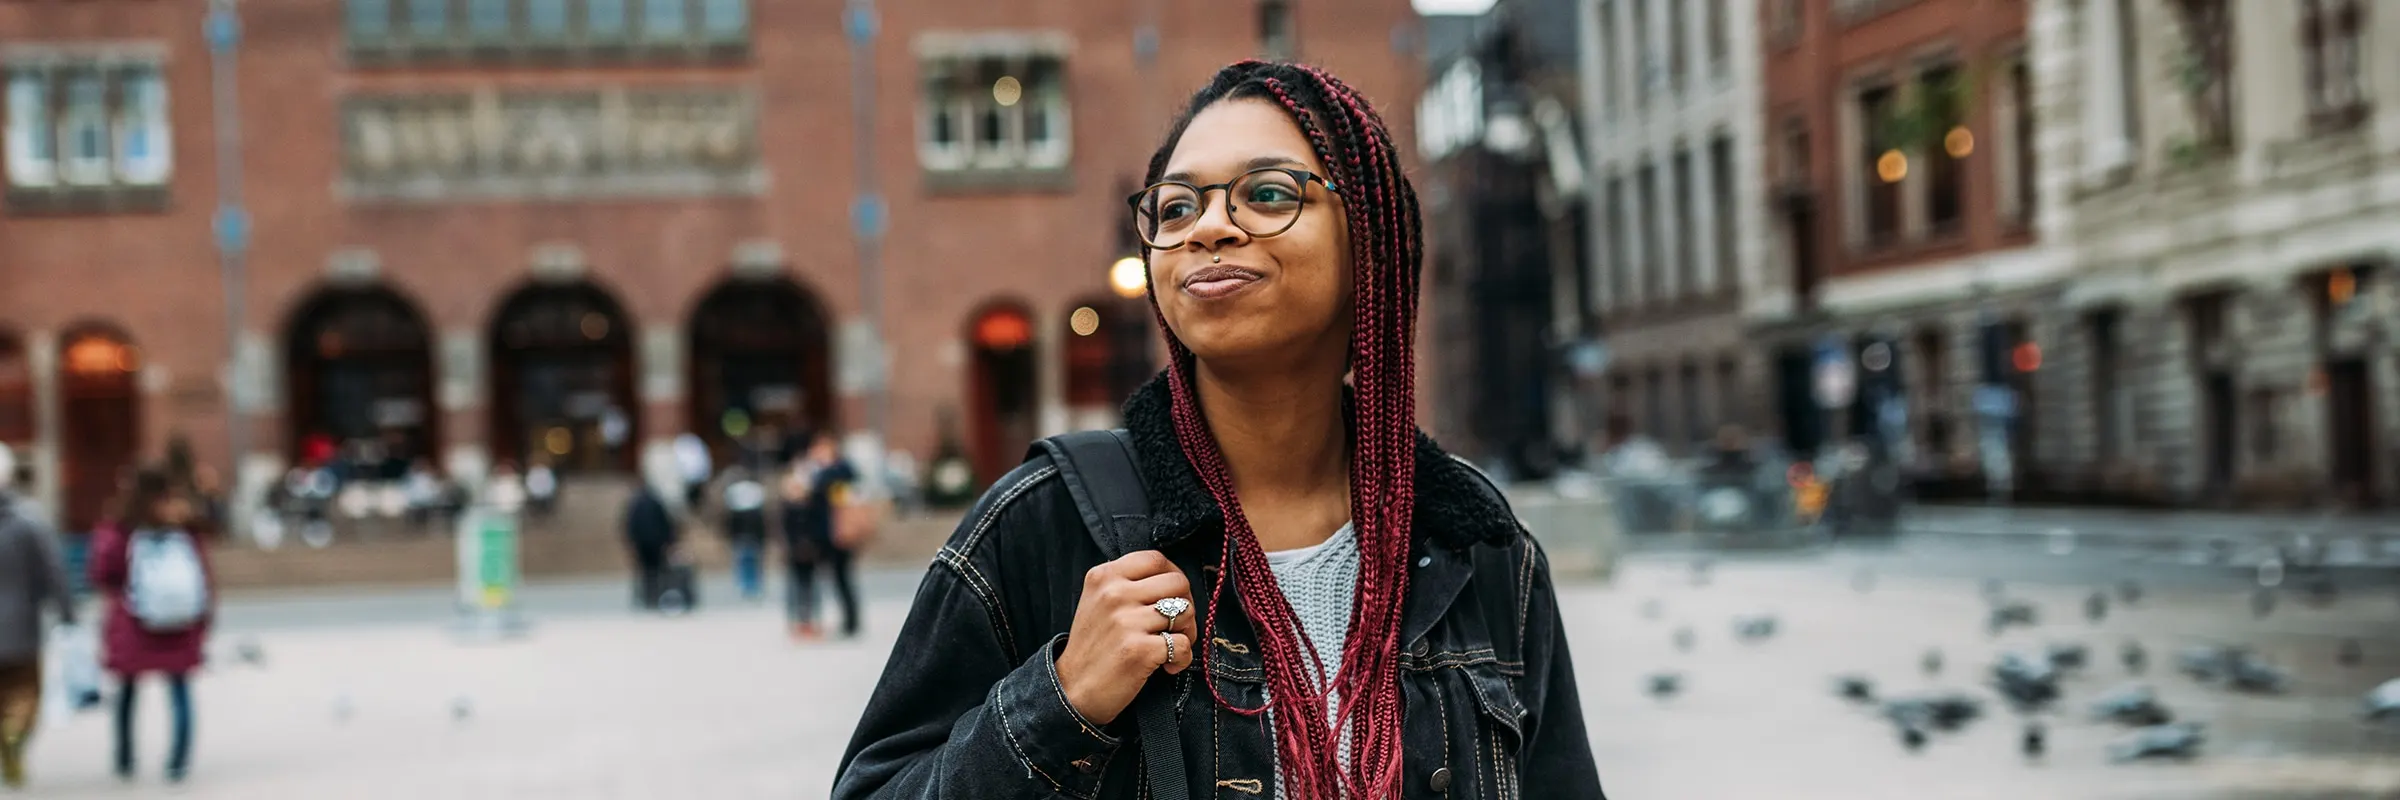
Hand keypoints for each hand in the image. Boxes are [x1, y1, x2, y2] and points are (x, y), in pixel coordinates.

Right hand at [1054, 550, 1196, 726]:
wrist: (1072, 690)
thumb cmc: (1093, 647)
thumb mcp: (1098, 601)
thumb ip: (1128, 583)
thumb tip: (1174, 580)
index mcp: (1104, 576)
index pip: (1156, 559)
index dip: (1174, 576)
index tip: (1173, 597)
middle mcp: (1114, 594)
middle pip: (1178, 582)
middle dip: (1186, 604)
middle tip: (1176, 626)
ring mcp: (1126, 621)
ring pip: (1186, 611)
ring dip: (1187, 632)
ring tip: (1170, 645)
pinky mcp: (1139, 650)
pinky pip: (1183, 644)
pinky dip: (1182, 658)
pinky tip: (1167, 666)